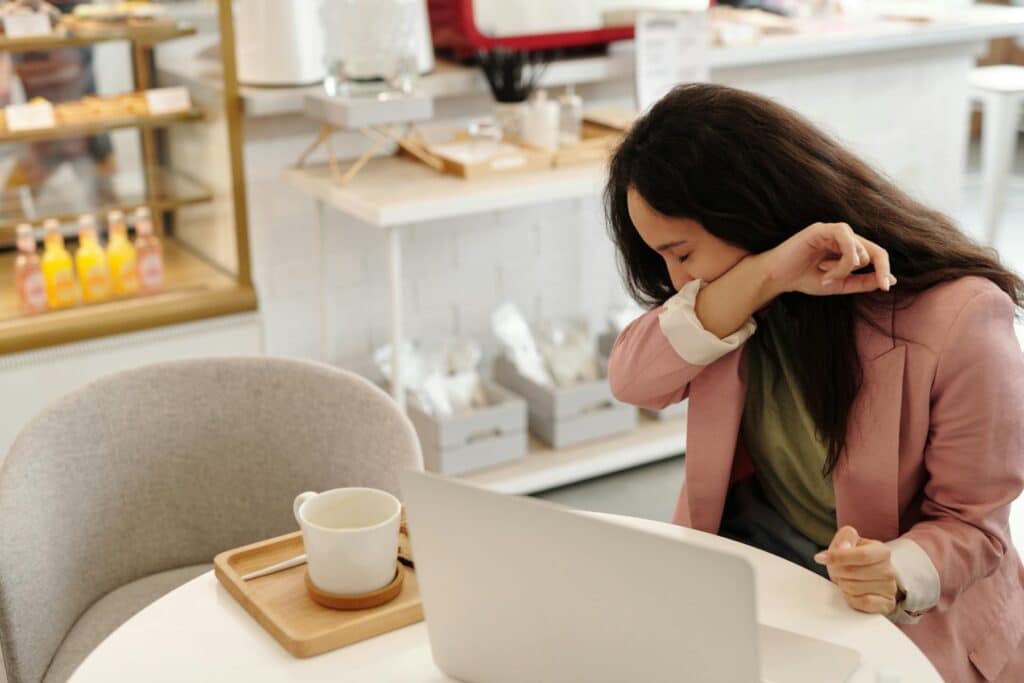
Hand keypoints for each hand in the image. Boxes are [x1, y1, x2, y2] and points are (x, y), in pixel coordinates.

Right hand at [758, 222, 895, 296]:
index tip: (885, 288)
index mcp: (848, 247)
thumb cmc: (804, 279)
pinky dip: (842, 259)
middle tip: (846, 282)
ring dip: (845, 268)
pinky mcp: (822, 229)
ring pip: (858, 249)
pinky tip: (824, 267)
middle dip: (864, 271)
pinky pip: (846, 240)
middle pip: (872, 251)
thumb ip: (862, 282)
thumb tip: (890, 280)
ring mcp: (832, 230)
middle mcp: (843, 236)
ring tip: (824, 274)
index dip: (884, 270)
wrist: (777, 278)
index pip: (877, 254)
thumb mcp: (839, 285)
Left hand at [814, 526, 899, 614]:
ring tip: (845, 580)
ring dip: (843, 585)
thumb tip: (842, 548)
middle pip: (853, 573)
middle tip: (836, 570)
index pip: (862, 555)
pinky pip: (862, 602)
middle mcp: (889, 570)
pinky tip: (851, 593)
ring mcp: (890, 589)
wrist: (863, 579)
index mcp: (881, 551)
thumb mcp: (847, 542)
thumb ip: (844, 538)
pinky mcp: (886, 604)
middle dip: (837, 572)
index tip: (821, 558)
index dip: (839, 557)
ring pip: (854, 588)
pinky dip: (850, 598)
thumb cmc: (853, 560)